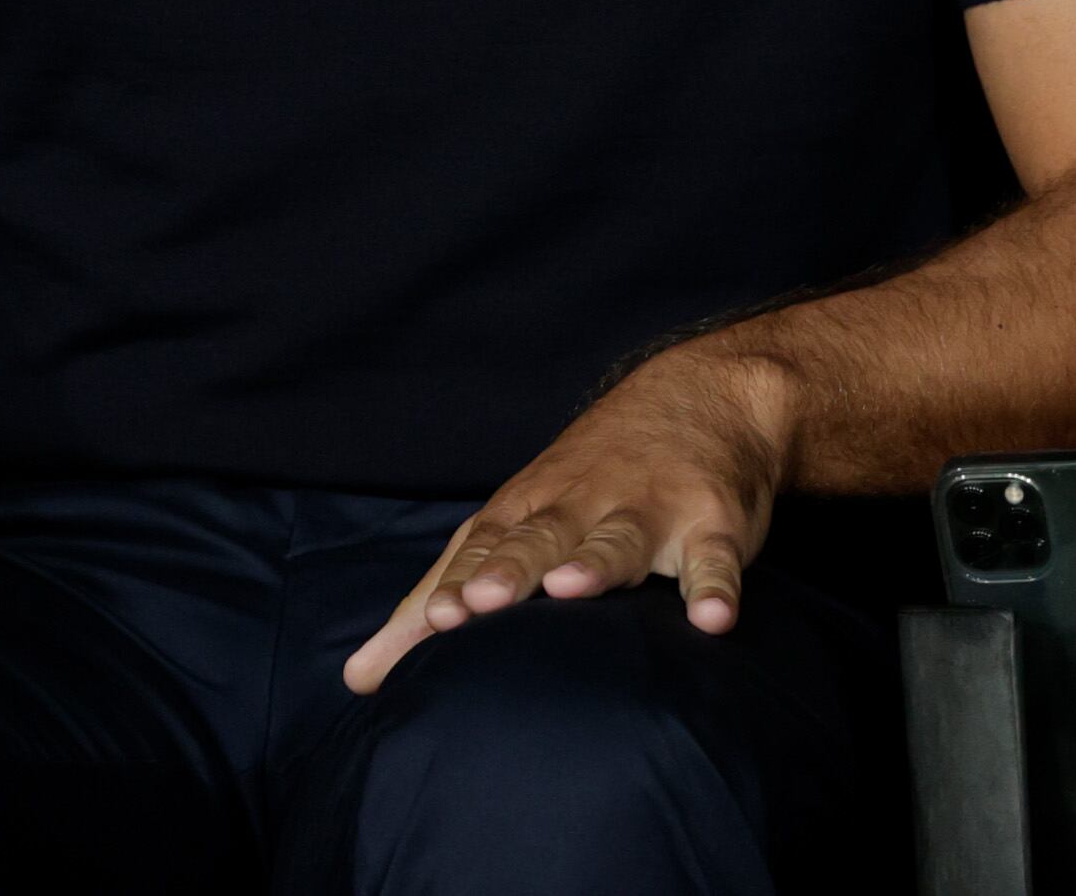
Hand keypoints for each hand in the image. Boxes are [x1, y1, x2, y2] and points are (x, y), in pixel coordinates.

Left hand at [343, 346, 790, 695]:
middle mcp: (582, 503)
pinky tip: (711, 620)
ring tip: (570, 590)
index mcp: (529, 508)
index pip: (485, 547)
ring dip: (595, 563)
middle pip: (541, 538)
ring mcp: (649, 510)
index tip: (433, 624)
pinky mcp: (712, 524)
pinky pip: (714, 560)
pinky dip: (715, 586)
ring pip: (618, 539)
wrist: (702, 397)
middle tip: (477, 604)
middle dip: (509, 569)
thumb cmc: (587, 482)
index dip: (460, 584)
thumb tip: (360, 678)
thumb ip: (440, 599)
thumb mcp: (513, 524)